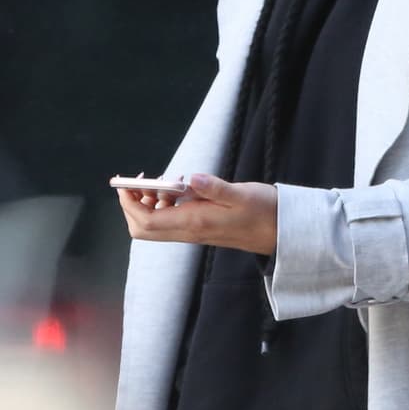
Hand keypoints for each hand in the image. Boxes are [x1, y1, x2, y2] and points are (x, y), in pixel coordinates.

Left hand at [116, 173, 277, 254]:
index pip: (146, 220)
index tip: (126, 183)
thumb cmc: (264, 212)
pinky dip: (163, 206)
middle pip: (142, 228)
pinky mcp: (200, 228)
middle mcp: (190, 231)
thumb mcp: (243, 194)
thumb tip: (191, 177)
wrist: (280, 232)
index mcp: (195, 222)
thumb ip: (215, 187)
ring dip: (147, 204)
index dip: (129, 203)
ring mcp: (193, 232)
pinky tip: (180, 189)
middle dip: (132, 206)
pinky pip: (169, 222)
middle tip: (139, 182)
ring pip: (154, 226)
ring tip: (165, 182)